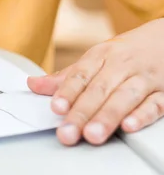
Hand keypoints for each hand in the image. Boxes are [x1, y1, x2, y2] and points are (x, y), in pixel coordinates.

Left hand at [28, 19, 163, 145]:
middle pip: (99, 90)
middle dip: (82, 112)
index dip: (67, 92)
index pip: (81, 75)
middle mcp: (121, 66)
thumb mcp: (95, 58)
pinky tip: (129, 125)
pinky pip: (155, 104)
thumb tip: (33, 85)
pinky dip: (142, 115)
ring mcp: (144, 78)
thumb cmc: (126, 52)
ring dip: (107, 116)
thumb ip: (66, 77)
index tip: (56, 107)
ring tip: (92, 134)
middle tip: (68, 131)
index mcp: (101, 55)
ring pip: (125, 98)